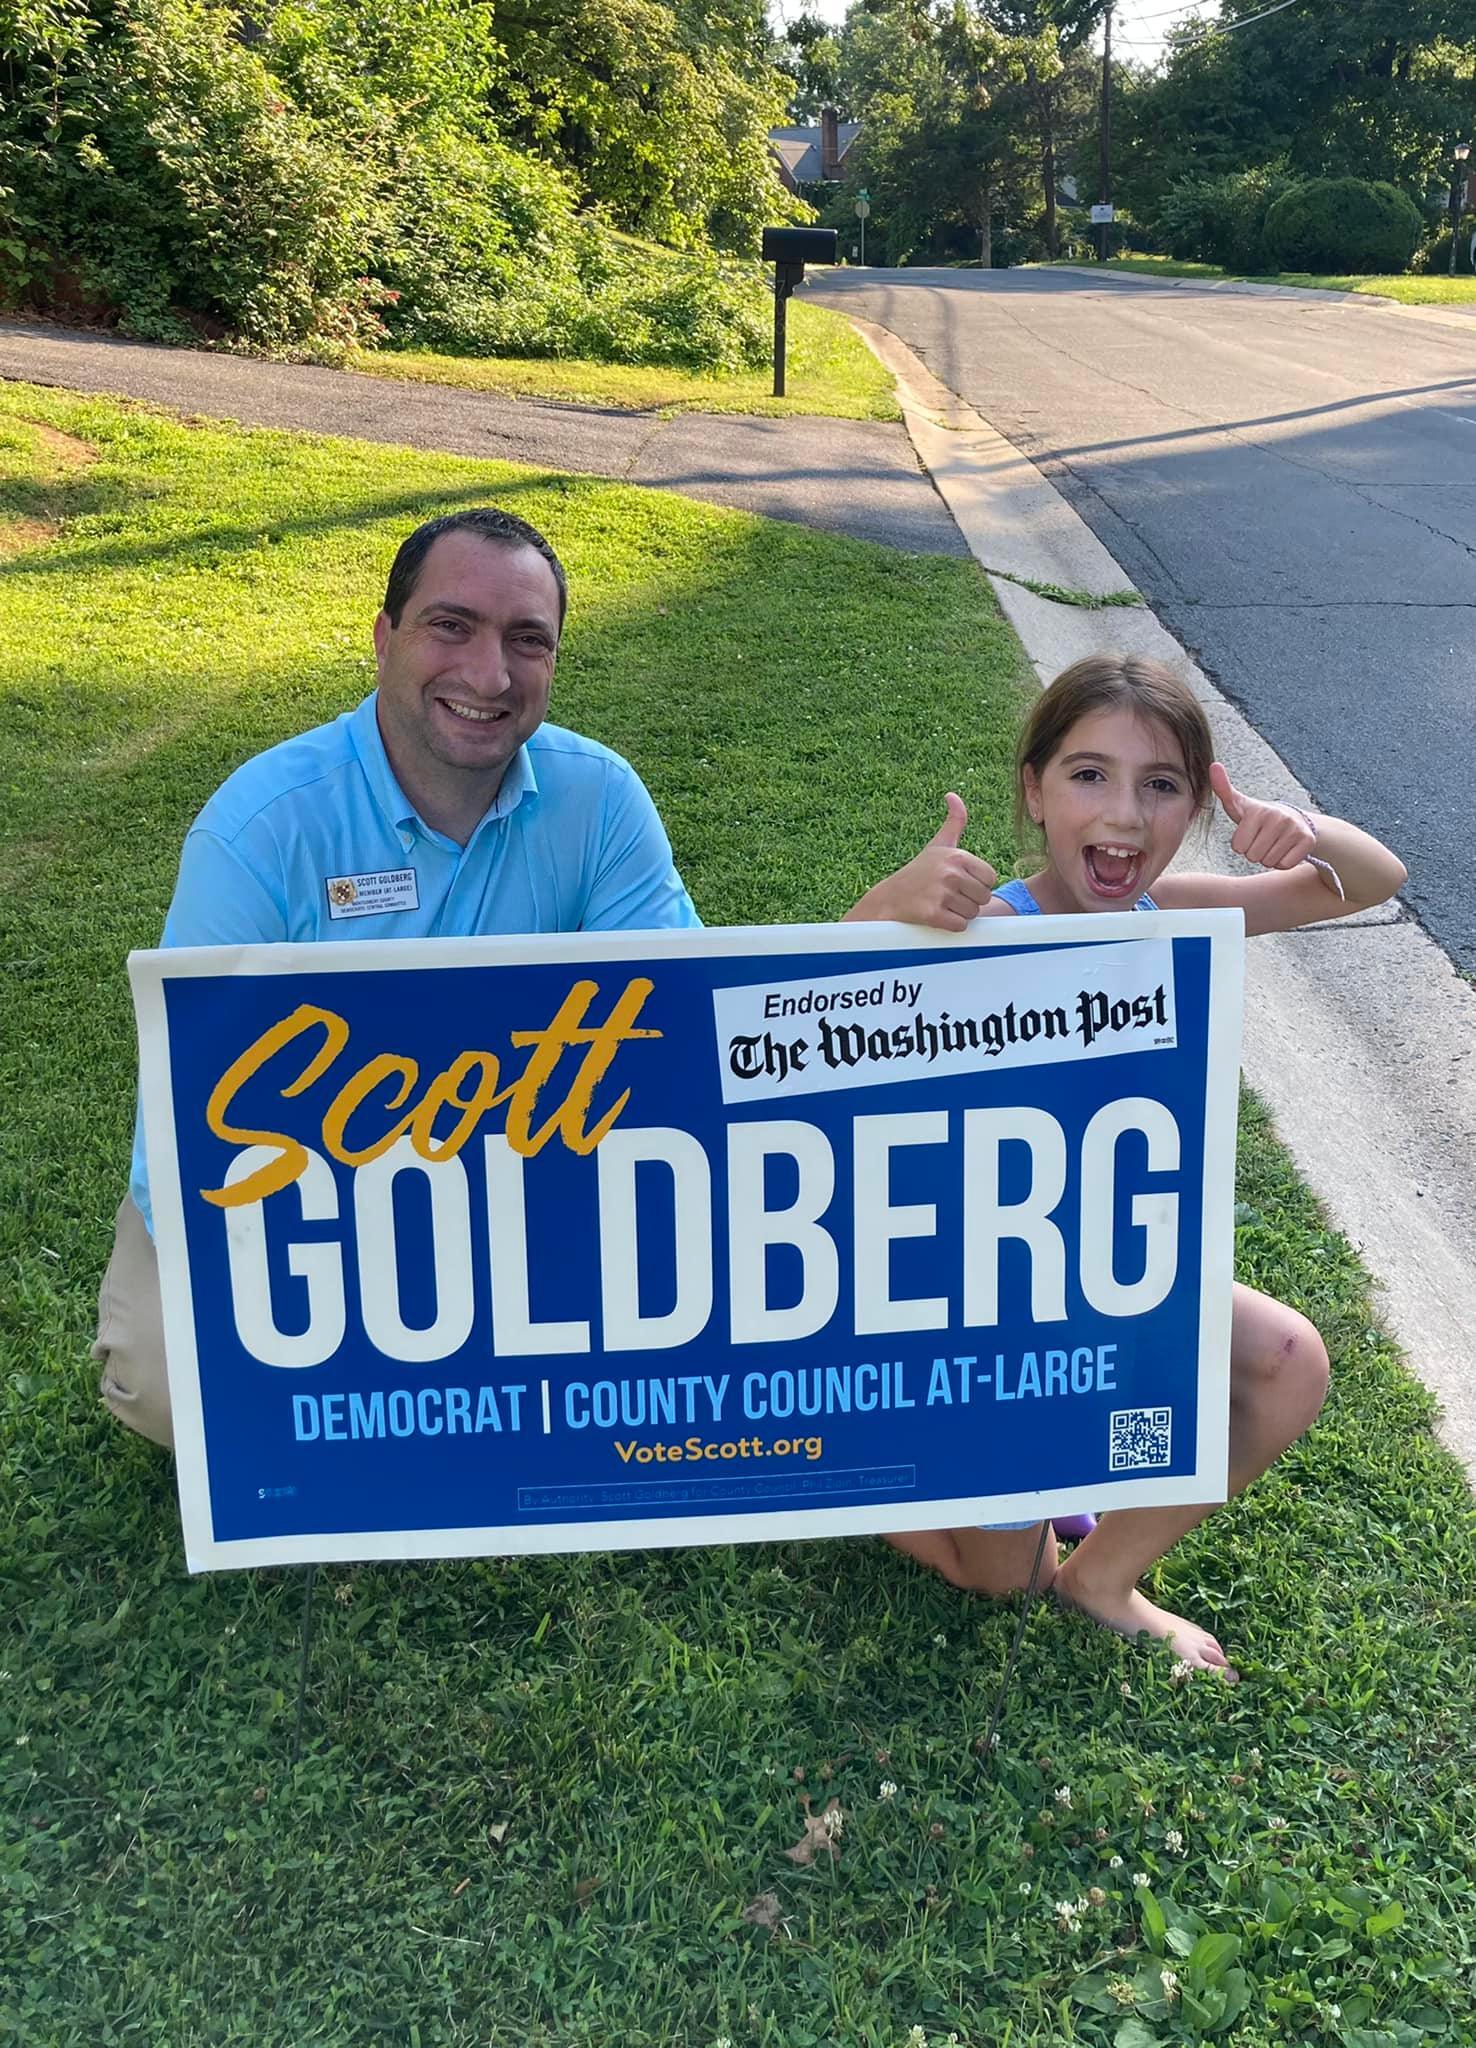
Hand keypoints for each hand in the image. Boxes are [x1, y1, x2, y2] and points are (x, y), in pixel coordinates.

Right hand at [846, 794, 997, 931]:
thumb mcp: (937, 845)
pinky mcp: (933, 914)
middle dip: (969, 901)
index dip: (977, 884)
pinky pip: (960, 926)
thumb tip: (953, 795)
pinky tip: (937, 916)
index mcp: (957, 856)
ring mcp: (941, 893)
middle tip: (948, 896)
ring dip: (959, 914)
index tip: (959, 883)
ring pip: (973, 913)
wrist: (888, 899)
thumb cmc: (917, 873)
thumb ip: (954, 822)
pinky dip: (951, 926)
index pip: (991, 878)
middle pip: (983, 897)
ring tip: (941, 905)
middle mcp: (950, 872)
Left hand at [1210, 764, 1316, 870]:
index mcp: (1257, 811)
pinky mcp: (1307, 840)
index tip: (1249, 832)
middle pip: (1252, 856)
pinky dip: (1282, 862)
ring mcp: (1294, 829)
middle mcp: (1277, 818)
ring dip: (1268, 857)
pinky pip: (1285, 865)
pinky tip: (1285, 848)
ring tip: (1273, 842)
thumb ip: (1223, 789)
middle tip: (1262, 838)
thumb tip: (1213, 765)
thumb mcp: (1240, 805)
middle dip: (1255, 851)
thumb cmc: (1259, 816)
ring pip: (1268, 862)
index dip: (1241, 844)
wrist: (1295, 819)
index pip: (1238, 847)